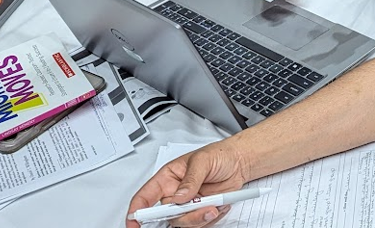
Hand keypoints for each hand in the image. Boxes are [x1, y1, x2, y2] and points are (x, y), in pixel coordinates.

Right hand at [125, 140, 252, 227]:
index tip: (135, 224)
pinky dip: (211, 218)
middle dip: (182, 215)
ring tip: (214, 205)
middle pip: (166, 216)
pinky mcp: (201, 212)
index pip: (145, 197)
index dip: (136, 212)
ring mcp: (188, 205)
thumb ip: (190, 179)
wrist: (239, 162)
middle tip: (198, 206)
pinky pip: (200, 224)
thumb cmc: (219, 155)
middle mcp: (175, 194)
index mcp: (168, 178)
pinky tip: (219, 205)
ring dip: (199, 218)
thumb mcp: (203, 161)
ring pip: (184, 223)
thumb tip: (179, 196)